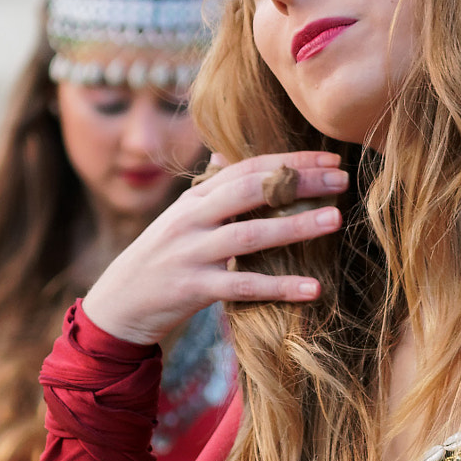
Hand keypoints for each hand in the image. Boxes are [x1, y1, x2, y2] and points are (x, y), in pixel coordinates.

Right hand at [79, 151, 349, 346]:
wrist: (118, 304)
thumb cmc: (160, 260)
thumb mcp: (179, 219)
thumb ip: (207, 190)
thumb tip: (226, 157)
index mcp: (194, 199)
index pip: (247, 168)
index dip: (290, 161)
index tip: (330, 159)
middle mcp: (192, 219)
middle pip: (251, 191)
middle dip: (299, 182)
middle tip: (342, 179)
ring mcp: (192, 253)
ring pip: (250, 235)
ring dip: (296, 226)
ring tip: (336, 220)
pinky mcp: (193, 289)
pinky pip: (243, 286)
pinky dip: (280, 287)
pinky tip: (314, 288)